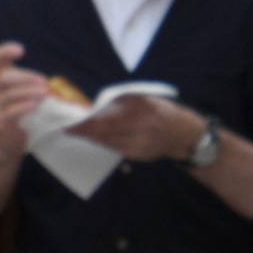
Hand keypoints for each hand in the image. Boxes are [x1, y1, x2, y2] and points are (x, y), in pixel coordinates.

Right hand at [0, 43, 47, 162]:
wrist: (10, 140)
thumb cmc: (24, 111)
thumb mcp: (29, 92)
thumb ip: (37, 83)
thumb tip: (56, 82)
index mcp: (2, 78)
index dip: (5, 50)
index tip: (22, 50)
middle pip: (4, 77)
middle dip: (25, 77)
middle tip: (43, 81)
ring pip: (7, 95)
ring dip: (27, 91)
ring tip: (44, 93)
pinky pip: (9, 112)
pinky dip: (22, 107)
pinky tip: (34, 106)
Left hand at [71, 95, 205, 162]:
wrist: (183, 134)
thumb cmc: (162, 111)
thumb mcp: (148, 99)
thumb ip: (127, 100)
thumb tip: (99, 103)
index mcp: (143, 105)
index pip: (112, 110)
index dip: (92, 116)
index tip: (76, 116)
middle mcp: (141, 123)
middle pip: (106, 127)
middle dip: (86, 129)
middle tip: (69, 128)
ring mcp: (139, 141)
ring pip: (108, 140)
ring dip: (91, 137)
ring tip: (77, 133)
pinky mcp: (138, 153)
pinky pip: (115, 148)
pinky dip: (103, 143)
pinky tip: (95, 139)